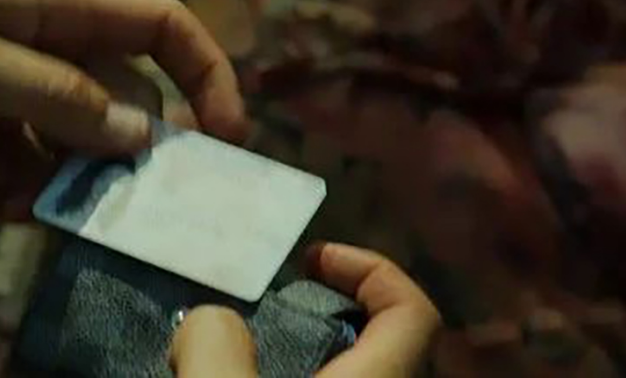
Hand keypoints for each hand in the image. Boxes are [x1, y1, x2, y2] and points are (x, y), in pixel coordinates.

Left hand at [0, 0, 246, 217]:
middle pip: (122, 94)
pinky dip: (22, 187)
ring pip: (77, 134)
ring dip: (67, 178)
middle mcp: (43, 40)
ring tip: (29, 211)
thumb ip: (60, 99)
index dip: (204, 72)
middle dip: (123, 150)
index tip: (225, 137)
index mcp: (53, 4)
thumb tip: (141, 137)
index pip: (159, 26)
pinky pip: (26, 156)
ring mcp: (8, 80)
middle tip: (113, 204)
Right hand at [169, 243, 440, 377]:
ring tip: (227, 346)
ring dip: (295, 354)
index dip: (371, 269)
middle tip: (260, 303)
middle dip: (322, 310)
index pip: (414, 311)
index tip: (308, 259)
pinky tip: (229, 374)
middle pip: (377, 341)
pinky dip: (281, 374)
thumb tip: (212, 321)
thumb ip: (215, 350)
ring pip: (343, 372)